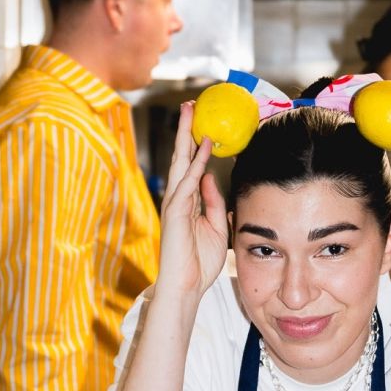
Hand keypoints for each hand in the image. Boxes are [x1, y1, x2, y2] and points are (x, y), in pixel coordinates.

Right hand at [156, 102, 228, 299]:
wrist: (187, 286)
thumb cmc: (199, 261)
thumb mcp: (216, 226)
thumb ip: (213, 202)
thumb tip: (210, 177)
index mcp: (187, 201)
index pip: (191, 165)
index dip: (196, 142)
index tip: (203, 121)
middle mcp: (178, 197)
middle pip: (182, 157)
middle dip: (186, 130)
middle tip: (191, 104)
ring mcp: (174, 203)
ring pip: (181, 162)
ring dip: (186, 136)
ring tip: (190, 112)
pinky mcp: (174, 212)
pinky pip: (186, 182)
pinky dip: (195, 163)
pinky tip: (202, 145)